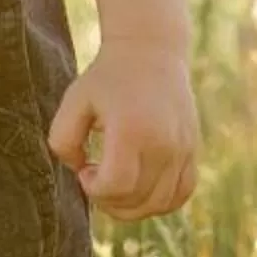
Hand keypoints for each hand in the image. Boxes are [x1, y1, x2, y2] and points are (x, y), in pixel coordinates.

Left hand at [46, 39, 198, 220]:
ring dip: (133, 206)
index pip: (117, 185)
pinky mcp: (193, 148)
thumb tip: (81, 171)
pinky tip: (142, 187)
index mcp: (131, 128)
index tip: (86, 170)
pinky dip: (161, 202)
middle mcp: (163, 141)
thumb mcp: (73, 101)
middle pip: (137, 199)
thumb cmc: (107, 77)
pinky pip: (182, 193)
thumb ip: (62, 141)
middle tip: (97, 177)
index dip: (95, 190)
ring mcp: (182, 147)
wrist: (151, 50)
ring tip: (118, 184)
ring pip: (160, 203)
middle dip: (109, 200)